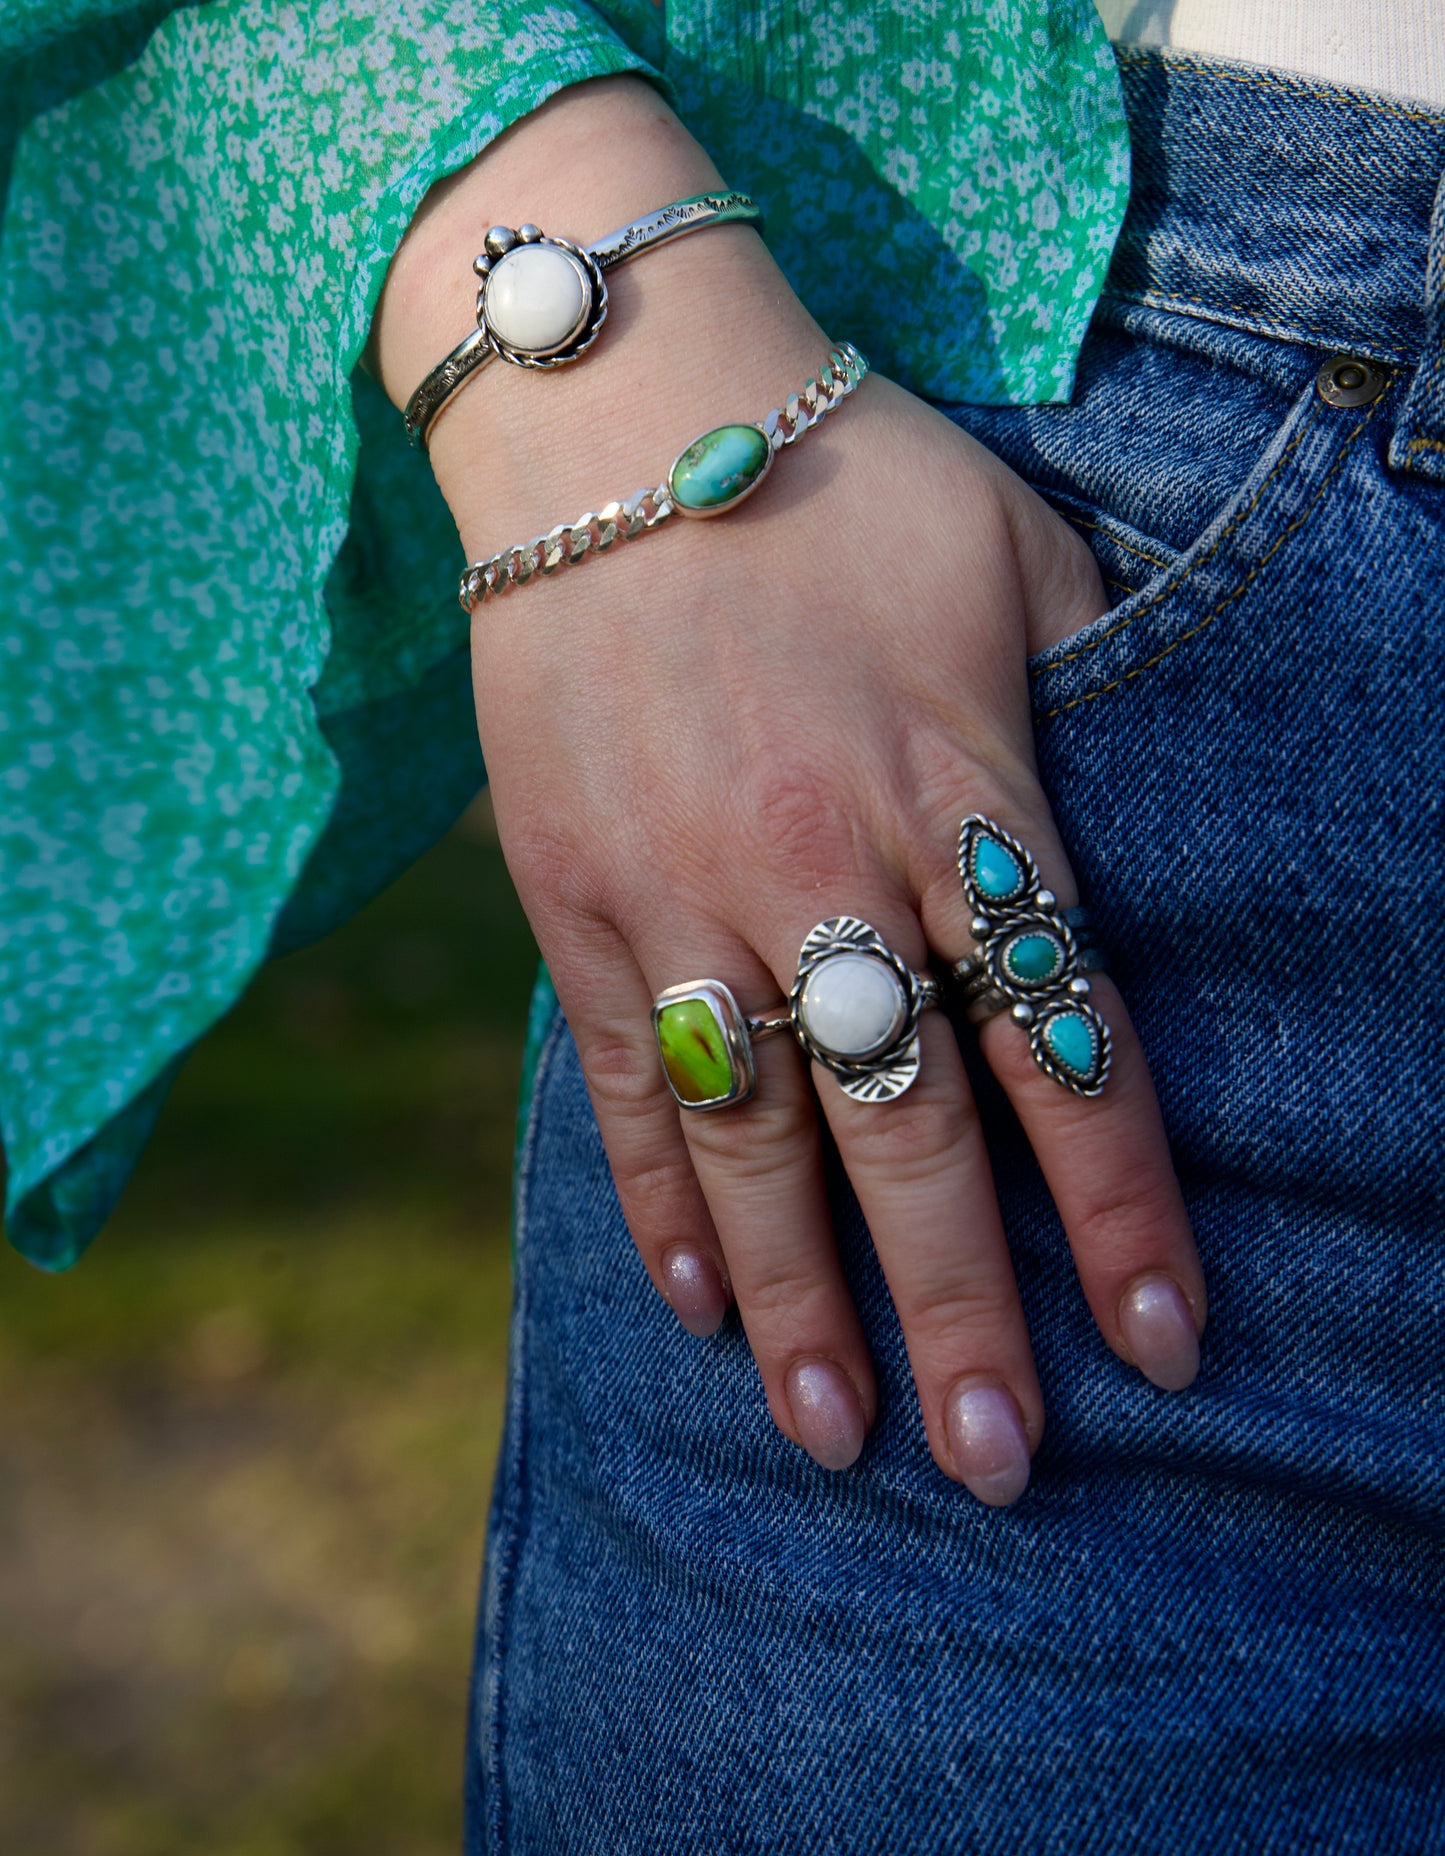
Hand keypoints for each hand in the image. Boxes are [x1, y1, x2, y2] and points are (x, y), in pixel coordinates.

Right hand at [375, 79, 1205, 1503]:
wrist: (611, 412)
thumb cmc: (839, 471)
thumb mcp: (1017, 549)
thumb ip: (1096, 693)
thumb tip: (1157, 812)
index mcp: (959, 787)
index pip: (1063, 1036)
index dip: (1124, 1202)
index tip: (1170, 1341)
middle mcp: (822, 863)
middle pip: (913, 1126)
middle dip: (967, 1306)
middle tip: (1002, 1463)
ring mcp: (681, 886)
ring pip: (759, 1136)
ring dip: (806, 1301)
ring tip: (845, 1443)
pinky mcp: (570, 890)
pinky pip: (620, 1078)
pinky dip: (658, 1201)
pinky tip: (697, 1309)